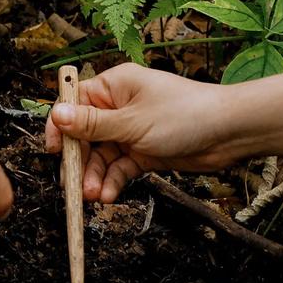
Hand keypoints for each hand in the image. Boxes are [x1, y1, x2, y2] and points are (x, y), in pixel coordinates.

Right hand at [46, 63, 233, 201]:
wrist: (228, 134)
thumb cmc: (186, 114)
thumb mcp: (132, 122)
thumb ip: (93, 124)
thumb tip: (57, 116)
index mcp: (113, 86)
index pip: (74, 103)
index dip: (60, 128)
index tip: (53, 152)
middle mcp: (119, 106)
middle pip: (83, 135)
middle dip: (78, 161)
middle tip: (73, 186)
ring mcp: (130, 130)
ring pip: (100, 156)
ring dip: (94, 176)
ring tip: (93, 196)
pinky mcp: (143, 152)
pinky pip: (118, 168)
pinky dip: (112, 182)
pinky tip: (109, 195)